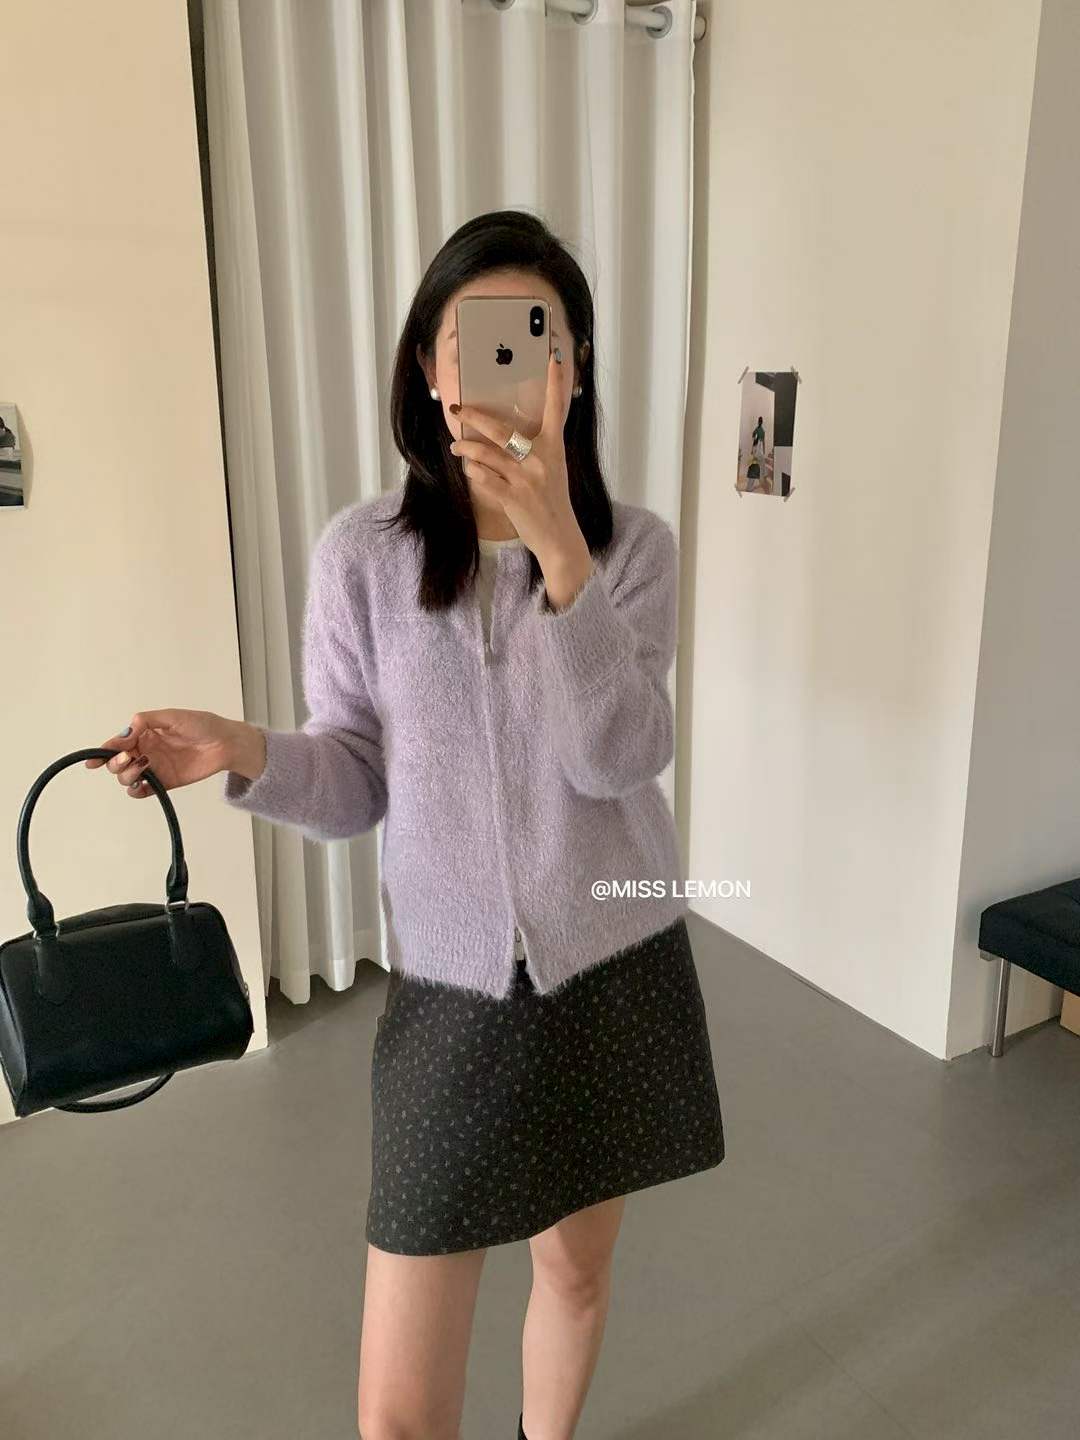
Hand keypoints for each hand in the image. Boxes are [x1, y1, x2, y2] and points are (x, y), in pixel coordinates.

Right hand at [85, 709, 253, 797]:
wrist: (226, 743)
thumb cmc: (203, 725)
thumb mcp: (173, 716)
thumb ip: (146, 721)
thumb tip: (126, 731)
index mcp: (144, 734)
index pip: (117, 743)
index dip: (104, 750)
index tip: (98, 756)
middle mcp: (145, 751)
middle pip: (116, 763)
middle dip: (115, 763)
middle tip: (128, 758)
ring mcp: (154, 768)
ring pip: (126, 777)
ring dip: (126, 775)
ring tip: (142, 767)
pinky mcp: (165, 782)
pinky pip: (143, 791)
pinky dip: (137, 791)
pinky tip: (141, 785)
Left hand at [448, 349, 593, 605]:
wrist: (560, 538)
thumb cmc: (554, 503)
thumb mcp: (554, 471)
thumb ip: (537, 451)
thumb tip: (509, 437)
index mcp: (554, 449)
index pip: (555, 410)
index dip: (554, 384)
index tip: (551, 360)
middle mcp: (539, 460)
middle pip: (501, 430)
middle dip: (474, 416)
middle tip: (457, 407)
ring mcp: (524, 479)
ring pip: (484, 454)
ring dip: (465, 448)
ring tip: (456, 446)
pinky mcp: (512, 498)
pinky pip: (483, 478)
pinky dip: (473, 472)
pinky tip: (470, 470)